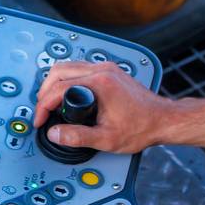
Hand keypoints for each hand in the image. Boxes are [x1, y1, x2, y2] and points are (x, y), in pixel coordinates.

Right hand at [33, 61, 173, 154]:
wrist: (163, 120)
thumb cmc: (142, 126)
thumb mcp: (106, 138)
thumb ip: (77, 136)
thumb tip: (55, 133)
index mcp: (100, 83)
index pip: (58, 88)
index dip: (43, 106)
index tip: (41, 120)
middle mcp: (102, 70)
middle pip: (59, 70)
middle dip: (44, 91)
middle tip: (42, 111)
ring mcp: (107, 68)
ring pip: (68, 66)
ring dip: (54, 83)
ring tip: (50, 103)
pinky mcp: (110, 71)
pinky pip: (79, 68)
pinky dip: (67, 79)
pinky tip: (67, 94)